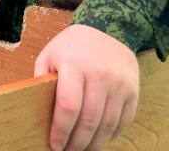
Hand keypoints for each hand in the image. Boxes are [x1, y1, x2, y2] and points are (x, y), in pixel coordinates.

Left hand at [34, 24, 138, 150]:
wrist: (109, 28)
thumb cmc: (73, 45)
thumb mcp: (50, 54)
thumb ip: (41, 79)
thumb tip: (35, 109)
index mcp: (74, 66)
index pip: (68, 106)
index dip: (61, 130)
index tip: (55, 144)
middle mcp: (100, 75)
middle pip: (89, 120)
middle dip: (77, 142)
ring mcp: (119, 84)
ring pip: (108, 124)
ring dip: (95, 143)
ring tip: (83, 149)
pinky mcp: (133, 91)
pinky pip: (124, 120)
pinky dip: (111, 134)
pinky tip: (99, 138)